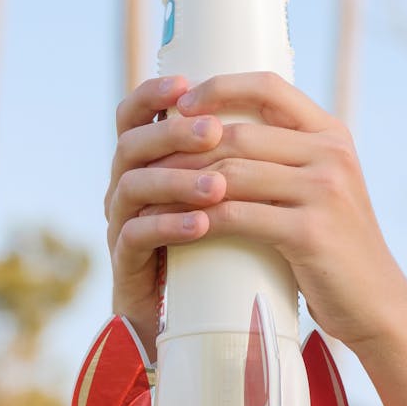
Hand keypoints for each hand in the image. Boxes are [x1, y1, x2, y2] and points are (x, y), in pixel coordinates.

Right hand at [105, 76, 226, 356]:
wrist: (201, 320)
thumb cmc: (222, 249)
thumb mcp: (227, 196)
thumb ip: (237, 154)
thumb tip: (284, 101)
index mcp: (146, 163)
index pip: (135, 115)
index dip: (152, 95)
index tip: (185, 84)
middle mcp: (126, 188)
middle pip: (131, 145)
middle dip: (172, 134)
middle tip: (214, 132)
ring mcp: (122, 225)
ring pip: (131, 188)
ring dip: (176, 181)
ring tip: (218, 186)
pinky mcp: (127, 265)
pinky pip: (136, 238)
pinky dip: (169, 227)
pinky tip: (200, 225)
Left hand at [162, 72, 406, 350]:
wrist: (375, 302)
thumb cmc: (333, 247)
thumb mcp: (321, 189)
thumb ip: (286, 159)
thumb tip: (220, 135)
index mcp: (331, 134)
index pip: (268, 87)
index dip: (218, 87)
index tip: (179, 106)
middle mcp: (331, 154)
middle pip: (240, 133)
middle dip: (186, 147)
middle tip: (149, 163)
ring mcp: (324, 191)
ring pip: (233, 172)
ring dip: (184, 183)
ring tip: (153, 193)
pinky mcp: (311, 232)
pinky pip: (239, 215)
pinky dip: (201, 220)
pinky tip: (177, 226)